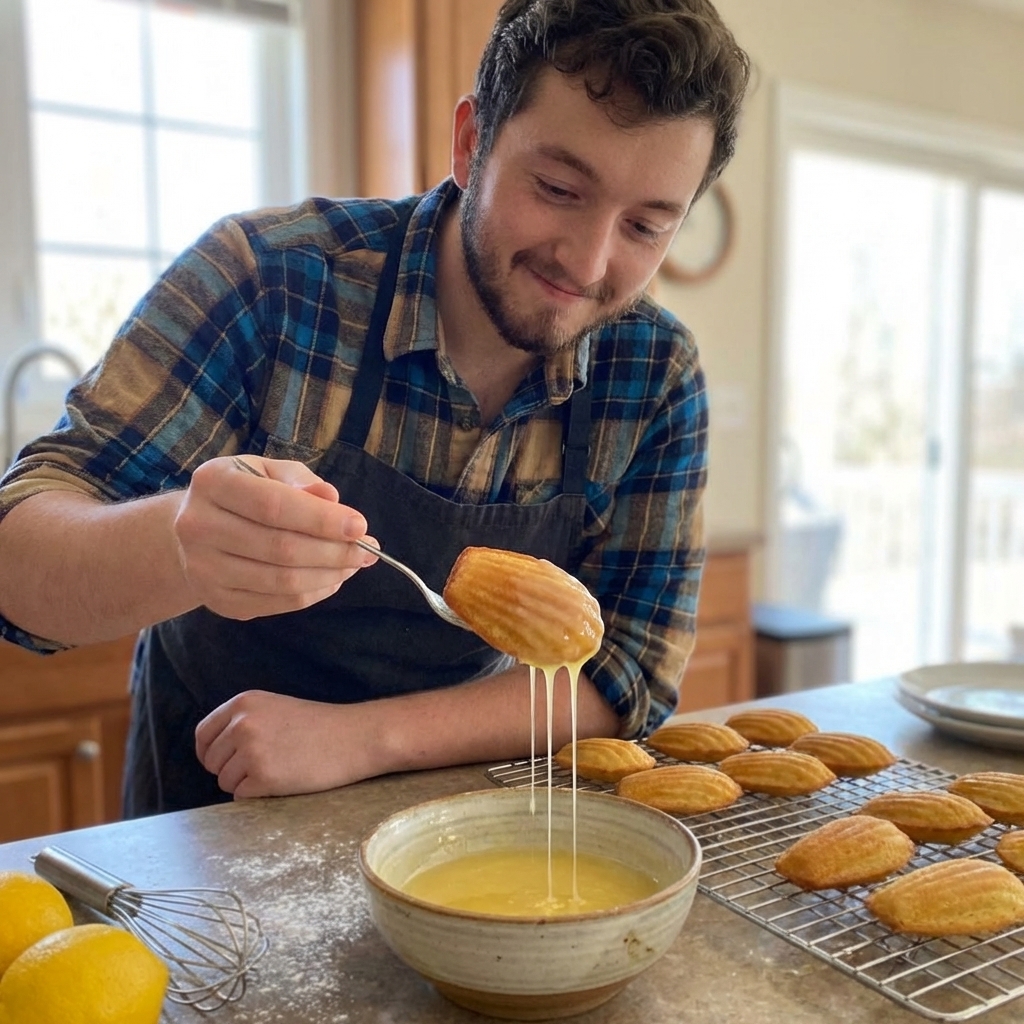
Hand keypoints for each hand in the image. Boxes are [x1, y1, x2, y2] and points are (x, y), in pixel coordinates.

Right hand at [173, 455, 377, 619]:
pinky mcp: (217, 600)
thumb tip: (332, 499)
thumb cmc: (244, 493)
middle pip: (281, 548)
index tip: (360, 526)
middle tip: (369, 550)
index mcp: (213, 483)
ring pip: (282, 581)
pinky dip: (314, 593)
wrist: (193, 531)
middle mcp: (198, 526)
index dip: (321, 519)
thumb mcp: (268, 471)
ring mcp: (204, 569)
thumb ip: (301, 481)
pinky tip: (332, 578)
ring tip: (355, 563)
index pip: (274, 505)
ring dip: (330, 574)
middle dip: (335, 551)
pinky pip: (278, 603)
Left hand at [195, 690, 381, 797]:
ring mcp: (252, 751)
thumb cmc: (320, 725)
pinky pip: (242, 796)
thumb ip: (243, 721)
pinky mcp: (264, 777)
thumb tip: (212, 751)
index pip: (203, 734)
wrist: (355, 737)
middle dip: (230, 770)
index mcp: (243, 703)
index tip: (222, 762)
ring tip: (277, 772)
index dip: (209, 752)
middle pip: (212, 762)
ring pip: (225, 782)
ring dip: (245, 783)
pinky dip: (257, 796)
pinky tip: (282, 783)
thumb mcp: (275, 708)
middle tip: (262, 767)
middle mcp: (242, 724)